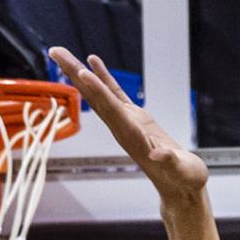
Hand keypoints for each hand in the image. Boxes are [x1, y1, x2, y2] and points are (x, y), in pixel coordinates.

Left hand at [48, 47, 207, 205]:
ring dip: (79, 72)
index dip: (99, 92)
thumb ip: (170, 162)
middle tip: (55, 52)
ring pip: (98, 93)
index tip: (82, 72)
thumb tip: (159, 154)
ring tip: (61, 53)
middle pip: (95, 97)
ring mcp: (125, 122)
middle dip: (75, 75)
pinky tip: (92, 61)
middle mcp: (123, 128)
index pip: (112, 111)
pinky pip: (114, 93)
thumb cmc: (184, 180)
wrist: (180, 188)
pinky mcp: (134, 118)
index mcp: (133, 137)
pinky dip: (102, 77)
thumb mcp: (183, 172)